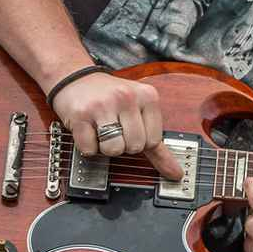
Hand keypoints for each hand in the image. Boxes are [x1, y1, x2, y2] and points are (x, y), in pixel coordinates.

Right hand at [51, 71, 182, 179]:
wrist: (76, 78)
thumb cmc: (111, 97)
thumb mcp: (139, 111)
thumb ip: (158, 146)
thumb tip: (176, 173)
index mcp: (147, 96)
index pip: (154, 140)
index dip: (141, 141)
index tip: (131, 128)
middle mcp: (127, 97)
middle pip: (135, 147)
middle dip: (124, 145)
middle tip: (115, 129)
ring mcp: (103, 105)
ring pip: (114, 150)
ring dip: (105, 147)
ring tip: (102, 130)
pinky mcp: (81, 115)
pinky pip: (90, 149)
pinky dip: (88, 146)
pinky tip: (88, 129)